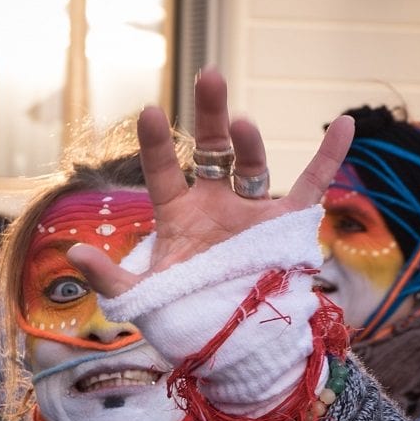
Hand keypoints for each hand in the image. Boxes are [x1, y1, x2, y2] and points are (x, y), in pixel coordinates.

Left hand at [68, 67, 353, 297]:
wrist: (230, 344)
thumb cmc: (183, 317)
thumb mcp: (141, 298)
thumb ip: (109, 275)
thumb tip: (74, 251)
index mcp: (179, 216)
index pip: (164, 171)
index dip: (157, 143)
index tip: (149, 111)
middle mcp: (215, 205)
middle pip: (212, 150)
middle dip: (210, 115)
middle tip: (208, 76)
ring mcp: (251, 213)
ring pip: (252, 166)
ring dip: (249, 144)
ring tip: (243, 125)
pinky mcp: (285, 227)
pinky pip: (311, 188)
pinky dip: (328, 159)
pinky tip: (344, 124)